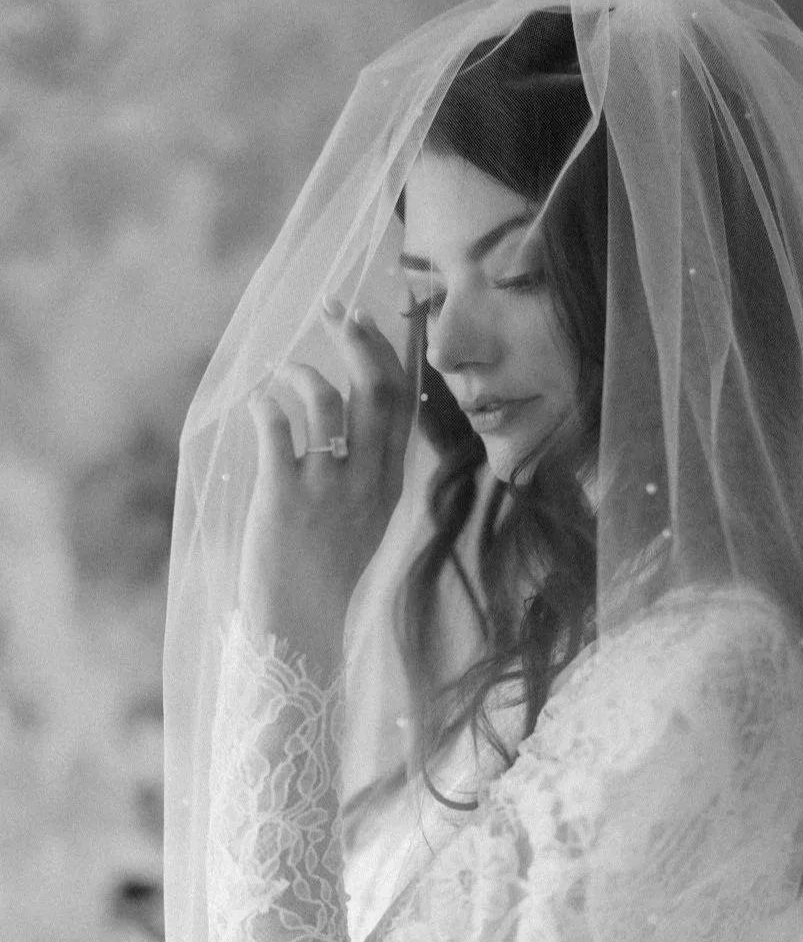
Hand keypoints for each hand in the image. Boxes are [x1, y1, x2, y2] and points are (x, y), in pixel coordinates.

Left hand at [240, 298, 411, 673]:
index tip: (385, 315)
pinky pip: (277, 427)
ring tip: (281, 371)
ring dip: (301, 371)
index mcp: (390, 484)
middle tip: (335, 308)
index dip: (396, 352)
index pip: (405, 403)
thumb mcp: (363, 524)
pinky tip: (257, 404)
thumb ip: (366, 477)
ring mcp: (328, 487)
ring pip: (326, 400)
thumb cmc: (325, 579)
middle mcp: (367, 480)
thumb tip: (348, 426)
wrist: (301, 633)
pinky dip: (266, 403)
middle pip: (375, 389)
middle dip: (358, 338)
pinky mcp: (285, 496)